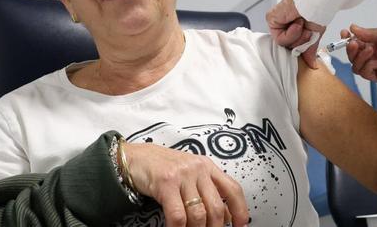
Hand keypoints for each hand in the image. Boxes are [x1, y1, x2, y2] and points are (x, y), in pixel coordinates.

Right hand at [123, 142, 249, 226]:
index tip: (241, 226)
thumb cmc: (163, 168)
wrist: (135, 157)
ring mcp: (182, 175)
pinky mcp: (165, 183)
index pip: (233, 189)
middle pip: (216, 207)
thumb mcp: (190, 175)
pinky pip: (178, 215)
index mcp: (208, 167)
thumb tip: (227, 216)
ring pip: (198, 214)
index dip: (240, 211)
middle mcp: (198, 169)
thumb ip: (208, 191)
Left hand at [266, 0, 325, 67]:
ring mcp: (277, 22)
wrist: (315, 1)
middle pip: (289, 46)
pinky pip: (280, 39)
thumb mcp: (315, 34)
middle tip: (308, 31)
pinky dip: (291, 34)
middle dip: (301, 42)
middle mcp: (285, 24)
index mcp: (294, 25)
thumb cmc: (318, 10)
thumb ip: (310, 49)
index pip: (294, 44)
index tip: (310, 41)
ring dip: (297, 37)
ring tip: (303, 24)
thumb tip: (312, 63)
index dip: (302, 46)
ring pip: (284, 44)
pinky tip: (297, 23)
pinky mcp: (271, 19)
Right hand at [342, 24, 376, 82]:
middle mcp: (370, 56)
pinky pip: (365, 73)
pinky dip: (370, 66)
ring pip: (356, 66)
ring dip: (360, 58)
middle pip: (352, 57)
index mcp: (369, 44)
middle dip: (351, 50)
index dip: (346, 40)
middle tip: (354, 43)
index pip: (353, 44)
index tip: (344, 34)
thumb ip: (367, 33)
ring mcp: (373, 66)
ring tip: (370, 50)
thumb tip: (353, 28)